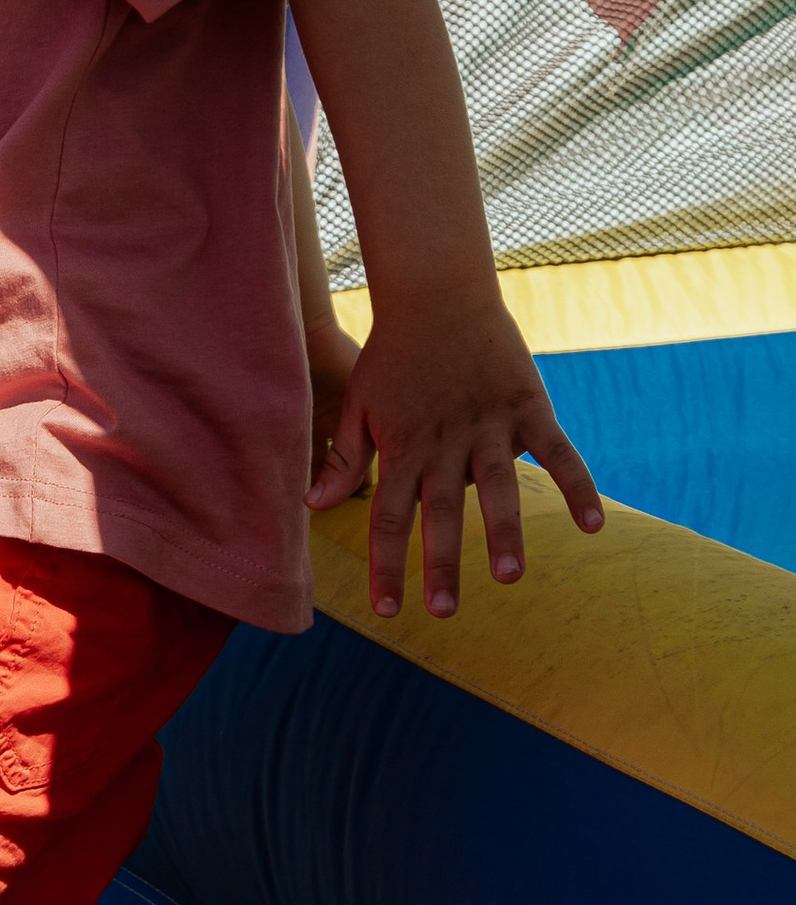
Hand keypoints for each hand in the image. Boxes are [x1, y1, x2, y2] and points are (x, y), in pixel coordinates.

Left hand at [306, 286, 602, 614]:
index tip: (388, 611)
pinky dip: (578, 486)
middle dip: (439, 564)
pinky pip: (558, 452)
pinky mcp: (528, 407)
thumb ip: (343, 458)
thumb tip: (311, 507)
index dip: (387, 566)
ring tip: (507, 577)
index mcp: (402, 448)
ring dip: (503, 533)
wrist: (438, 292)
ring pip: (497, 488)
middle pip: (439, 513)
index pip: (388, 519)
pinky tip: (594, 526)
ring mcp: (489, 425)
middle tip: (443, 611)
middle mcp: (445, 443)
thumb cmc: (393, 353)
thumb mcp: (358, 403)